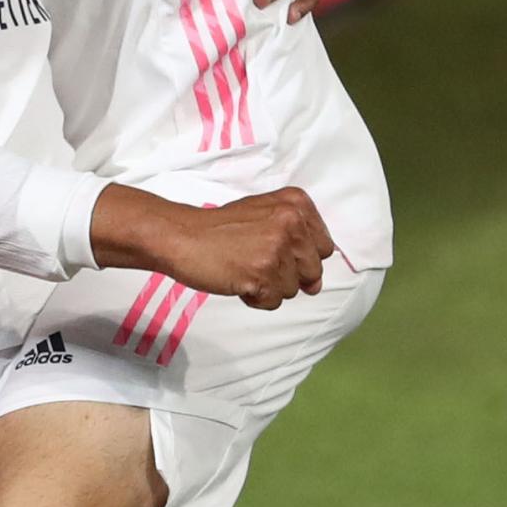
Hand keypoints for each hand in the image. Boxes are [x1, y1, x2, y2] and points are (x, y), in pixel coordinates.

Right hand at [151, 188, 334, 309]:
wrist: (182, 237)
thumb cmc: (220, 229)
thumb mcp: (265, 215)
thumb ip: (297, 240)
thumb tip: (316, 285)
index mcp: (296, 203)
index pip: (323, 247)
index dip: (299, 257)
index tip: (272, 251)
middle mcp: (291, 222)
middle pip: (312, 270)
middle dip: (285, 274)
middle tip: (254, 260)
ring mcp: (277, 248)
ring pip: (292, 289)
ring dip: (267, 286)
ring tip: (242, 267)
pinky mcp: (262, 273)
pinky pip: (273, 302)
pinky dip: (255, 298)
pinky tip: (237, 279)